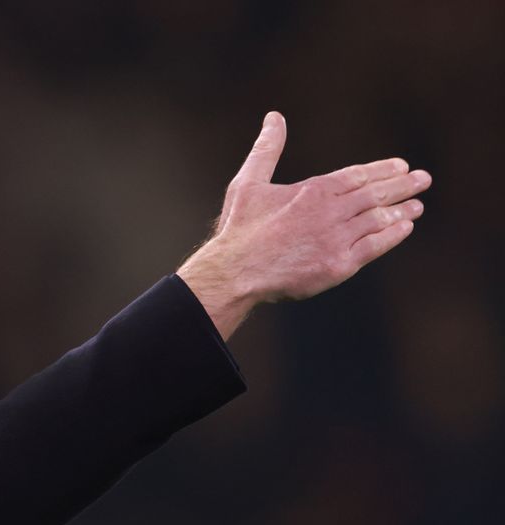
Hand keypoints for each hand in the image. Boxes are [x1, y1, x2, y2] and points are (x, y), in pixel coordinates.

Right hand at [178, 111, 431, 339]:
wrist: (236, 272)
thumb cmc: (240, 229)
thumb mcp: (248, 182)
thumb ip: (267, 149)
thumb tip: (274, 117)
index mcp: (312, 190)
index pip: (357, 175)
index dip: (382, 170)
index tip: (401, 166)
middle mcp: (330, 212)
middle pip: (375, 195)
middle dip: (402, 186)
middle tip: (423, 179)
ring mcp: (337, 239)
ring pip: (379, 220)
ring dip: (401, 210)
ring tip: (417, 205)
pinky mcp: (339, 265)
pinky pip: (374, 247)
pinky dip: (392, 236)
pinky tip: (404, 228)